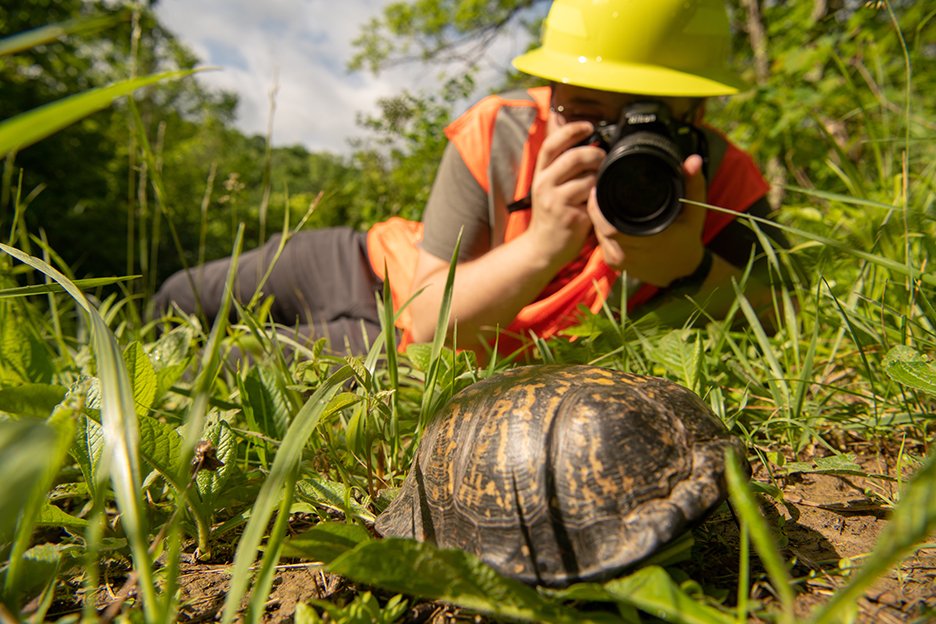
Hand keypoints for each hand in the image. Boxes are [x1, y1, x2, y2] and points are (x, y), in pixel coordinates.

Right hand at [526, 121, 605, 266]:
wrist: (542, 247)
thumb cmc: (550, 214)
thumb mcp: (547, 186)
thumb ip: (559, 164)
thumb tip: (574, 134)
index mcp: (540, 173)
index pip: (551, 144)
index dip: (571, 130)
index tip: (588, 126)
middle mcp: (544, 184)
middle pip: (574, 157)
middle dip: (595, 155)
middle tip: (603, 159)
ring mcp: (556, 201)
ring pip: (588, 178)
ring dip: (599, 179)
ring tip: (598, 185)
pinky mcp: (570, 216)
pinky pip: (593, 198)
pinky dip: (599, 197)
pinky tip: (596, 203)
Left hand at [588, 154, 707, 286]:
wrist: (682, 272)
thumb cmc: (688, 238)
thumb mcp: (694, 211)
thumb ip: (693, 185)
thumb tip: (693, 160)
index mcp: (647, 240)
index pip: (610, 223)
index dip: (600, 204)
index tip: (600, 184)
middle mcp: (629, 253)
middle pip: (600, 226)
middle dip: (597, 206)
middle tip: (598, 187)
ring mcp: (619, 261)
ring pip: (598, 234)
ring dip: (598, 217)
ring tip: (600, 199)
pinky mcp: (614, 264)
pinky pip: (600, 242)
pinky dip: (601, 228)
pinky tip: (607, 216)